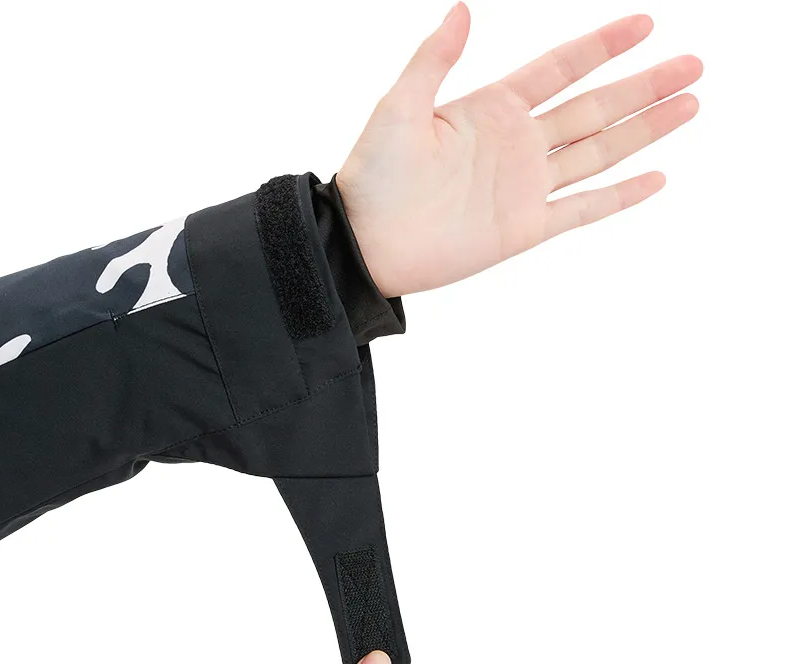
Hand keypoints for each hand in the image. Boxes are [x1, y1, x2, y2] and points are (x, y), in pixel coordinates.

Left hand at [337, 5, 702, 296]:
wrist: (366, 244)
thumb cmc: (372, 175)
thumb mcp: (398, 107)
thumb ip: (433, 60)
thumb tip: (463, 9)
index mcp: (492, 108)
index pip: (560, 68)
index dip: (603, 45)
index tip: (646, 24)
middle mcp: (517, 144)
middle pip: (595, 107)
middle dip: (644, 86)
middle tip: (694, 64)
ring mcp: (525, 187)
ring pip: (599, 152)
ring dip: (645, 130)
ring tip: (690, 105)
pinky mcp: (525, 228)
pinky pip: (583, 210)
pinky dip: (620, 197)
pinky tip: (655, 179)